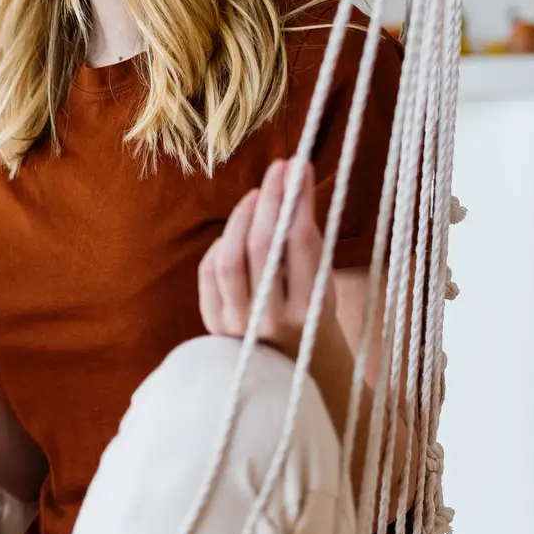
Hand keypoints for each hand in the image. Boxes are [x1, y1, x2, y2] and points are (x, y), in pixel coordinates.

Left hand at [198, 157, 334, 360]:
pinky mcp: (212, 323)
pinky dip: (221, 244)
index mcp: (311, 310)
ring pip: (228, 257)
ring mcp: (238, 325)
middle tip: (278, 169)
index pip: (301, 242)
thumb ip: (308, 239)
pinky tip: (237, 230)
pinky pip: (209, 272)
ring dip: (241, 218)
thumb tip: (294, 176)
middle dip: (270, 199)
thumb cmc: (312, 314)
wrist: (291, 367)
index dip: (297, 199)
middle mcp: (272, 320)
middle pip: (261, 246)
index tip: (299, 166)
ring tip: (256, 195)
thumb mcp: (324, 283)